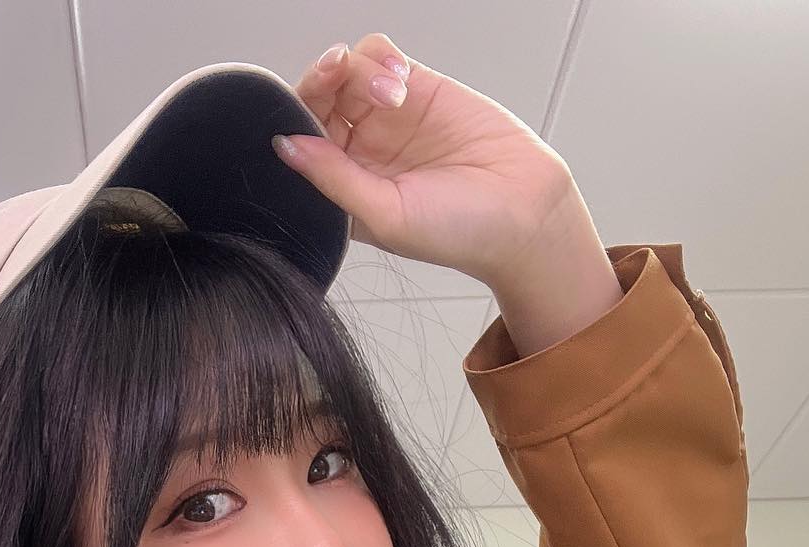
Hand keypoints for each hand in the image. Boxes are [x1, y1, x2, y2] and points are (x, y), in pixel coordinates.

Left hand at [279, 31, 593, 289]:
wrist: (523, 210)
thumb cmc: (458, 230)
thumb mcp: (385, 214)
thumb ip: (333, 179)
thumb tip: (285, 146)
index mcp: (340, 191)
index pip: (299, 144)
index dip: (293, 119)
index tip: (304, 109)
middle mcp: (357, 152)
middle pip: (315, 100)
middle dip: (320, 82)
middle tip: (337, 74)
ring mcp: (384, 118)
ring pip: (345, 72)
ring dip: (359, 72)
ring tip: (395, 95)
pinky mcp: (416, 88)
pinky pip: (378, 55)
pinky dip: (380, 56)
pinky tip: (399, 78)